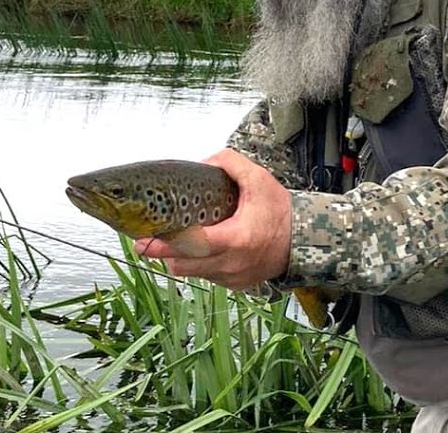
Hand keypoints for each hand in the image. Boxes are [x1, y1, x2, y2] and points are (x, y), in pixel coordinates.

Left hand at [133, 148, 291, 290]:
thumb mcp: (258, 180)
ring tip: (173, 241)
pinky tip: (198, 249)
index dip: (165, 245)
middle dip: (164, 253)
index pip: (193, 245)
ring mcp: (233, 278)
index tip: (144, 242)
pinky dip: (197, 265)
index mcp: (237, 239)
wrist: (303, 240)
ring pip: (192, 273)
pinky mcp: (234, 285)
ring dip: (180, 259)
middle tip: (146, 241)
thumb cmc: (280, 212)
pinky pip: (206, 277)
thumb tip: (204, 162)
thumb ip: (230, 164)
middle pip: (185, 265)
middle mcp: (233, 263)